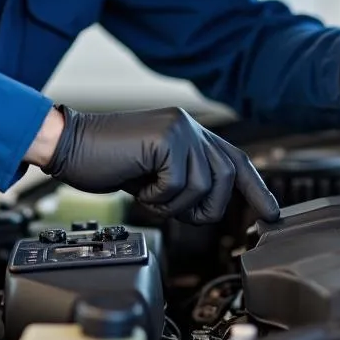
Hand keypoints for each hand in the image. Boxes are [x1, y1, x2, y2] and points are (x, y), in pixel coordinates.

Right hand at [43, 106, 279, 223]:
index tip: (271, 213)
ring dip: (173, 203)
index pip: (235, 159)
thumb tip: (212, 203)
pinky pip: (177, 188)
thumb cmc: (104, 160)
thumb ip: (185, 177)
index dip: (256, 188)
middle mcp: (189, 125)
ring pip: (203, 187)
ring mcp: (179, 130)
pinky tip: (138, 184)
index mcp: (189, 130)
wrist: (68, 145)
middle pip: (226, 178)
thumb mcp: (154, 171)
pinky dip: (156, 198)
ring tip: (148, 191)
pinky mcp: (165, 141)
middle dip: (204, 207)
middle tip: (172, 208)